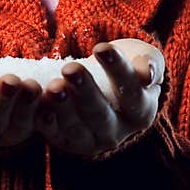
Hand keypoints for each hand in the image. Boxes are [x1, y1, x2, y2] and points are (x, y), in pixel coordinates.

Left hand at [34, 39, 165, 157]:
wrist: (106, 84)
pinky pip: (55, 135)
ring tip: (53, 85)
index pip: (131, 93)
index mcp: (141, 112)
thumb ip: (150, 64)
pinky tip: (39, 105)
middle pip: (101, 114)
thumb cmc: (129, 67)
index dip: (117, 70)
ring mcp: (90, 140)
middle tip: (70, 68)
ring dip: (63, 107)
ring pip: (76, 127)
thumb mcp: (145, 60)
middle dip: (85, 91)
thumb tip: (146, 73)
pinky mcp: (66, 142)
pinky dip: (46, 122)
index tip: (101, 47)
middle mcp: (117, 132)